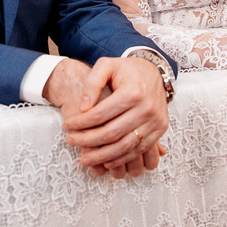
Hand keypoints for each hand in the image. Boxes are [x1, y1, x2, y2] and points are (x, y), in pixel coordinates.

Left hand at [59, 57, 168, 178]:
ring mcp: (155, 121)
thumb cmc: (127, 70)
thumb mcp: (106, 65)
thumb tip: (83, 108)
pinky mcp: (160, 130)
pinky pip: (138, 150)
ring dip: (102, 156)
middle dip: (87, 141)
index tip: (67, 126)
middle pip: (112, 133)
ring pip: (125, 147)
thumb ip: (92, 83)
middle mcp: (146, 108)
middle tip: (71, 141)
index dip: (81, 122)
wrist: (154, 72)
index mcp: (132, 92)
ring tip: (84, 159)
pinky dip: (121, 159)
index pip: (100, 114)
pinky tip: (105, 161)